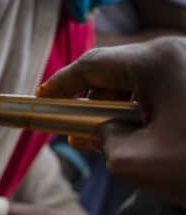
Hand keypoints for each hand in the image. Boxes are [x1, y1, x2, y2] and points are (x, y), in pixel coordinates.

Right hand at [38, 38, 185, 199]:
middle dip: (94, 101)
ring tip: (118, 143)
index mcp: (156, 62)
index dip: (61, 85)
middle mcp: (178, 53)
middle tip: (77, 134)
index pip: (92, 65)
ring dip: (123, 109)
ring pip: (144, 81)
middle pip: (118, 71)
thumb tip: (100, 129)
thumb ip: (102, 139)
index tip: (42, 102)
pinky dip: (149, 110)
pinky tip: (148, 139)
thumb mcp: (133, 161)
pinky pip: (167, 88)